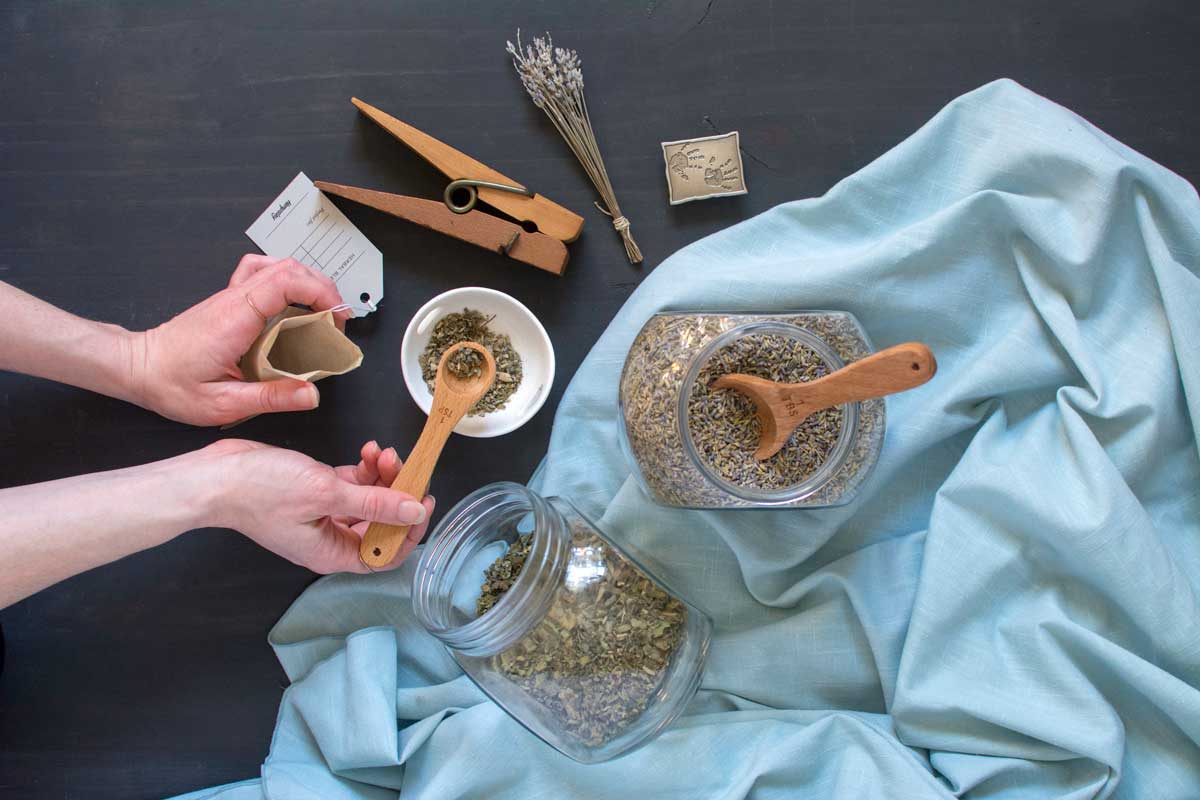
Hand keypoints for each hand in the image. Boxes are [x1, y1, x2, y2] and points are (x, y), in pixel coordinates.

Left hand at [132, 256, 351, 425]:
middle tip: (336, 324)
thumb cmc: (171, 384)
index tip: (337, 318)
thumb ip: (271, 398)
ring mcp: (231, 296)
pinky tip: (294, 297)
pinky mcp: (230, 301)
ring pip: (278, 266)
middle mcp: (234, 300)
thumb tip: (311, 394)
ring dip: (309, 282)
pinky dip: (286, 278)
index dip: (321, 293)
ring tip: (323, 311)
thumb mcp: (223, 403)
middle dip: (324, 290)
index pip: (286, 281)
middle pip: (290, 268)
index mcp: (234, 318)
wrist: (137, 368)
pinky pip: (262, 272)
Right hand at [198, 439, 434, 573]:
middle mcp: (331, 537)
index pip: (386, 554)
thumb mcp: (325, 494)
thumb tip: (414, 510)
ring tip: (381, 452)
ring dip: (383, 475)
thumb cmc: (258, 492)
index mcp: (333, 552)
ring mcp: (324, 513)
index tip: (423, 502)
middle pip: (382, 522)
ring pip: (370, 498)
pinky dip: (365, 468)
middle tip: (406, 468)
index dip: (410, 531)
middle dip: (398, 494)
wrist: (216, 475)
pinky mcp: (317, 490)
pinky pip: (353, 483)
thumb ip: (374, 502)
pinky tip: (368, 450)